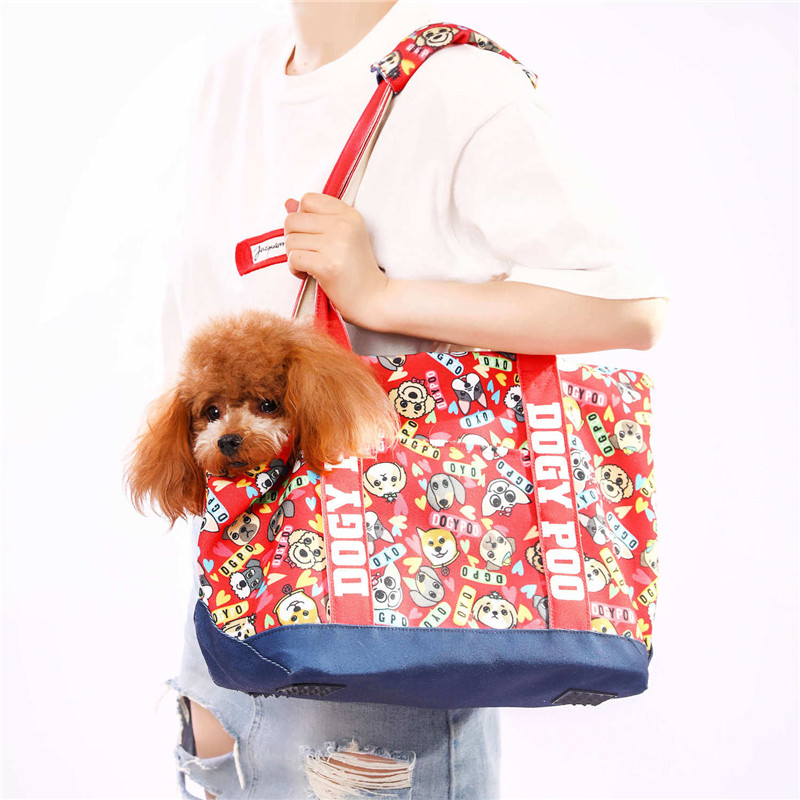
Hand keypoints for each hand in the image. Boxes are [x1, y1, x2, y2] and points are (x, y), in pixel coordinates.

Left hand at [283, 193, 390, 328]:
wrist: (373, 298)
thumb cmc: (355, 269)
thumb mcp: (342, 236)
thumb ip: (315, 218)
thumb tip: (288, 203)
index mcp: (349, 214)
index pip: (308, 200)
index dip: (302, 218)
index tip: (312, 235)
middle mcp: (343, 225)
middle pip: (293, 220)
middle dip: (292, 238)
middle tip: (307, 252)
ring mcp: (336, 245)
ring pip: (290, 240)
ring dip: (293, 255)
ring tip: (309, 264)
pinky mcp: (328, 266)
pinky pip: (294, 258)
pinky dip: (294, 269)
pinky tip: (307, 274)